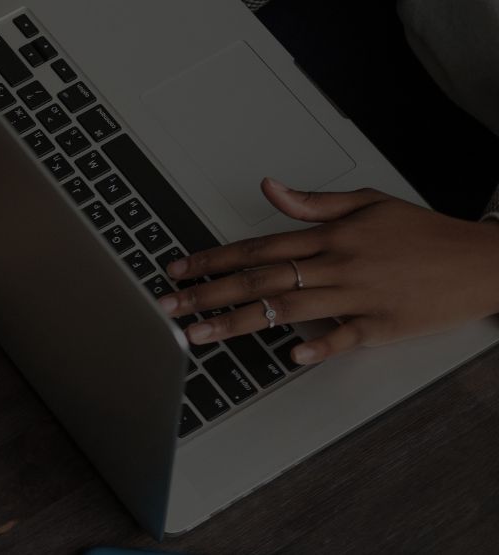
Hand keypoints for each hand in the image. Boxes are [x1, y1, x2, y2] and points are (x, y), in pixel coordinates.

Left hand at [157, 178, 498, 365]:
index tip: (179, 270)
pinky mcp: (381, 326)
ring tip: (199, 335)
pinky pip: (343, 338)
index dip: (212, 259)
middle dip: (207, 294)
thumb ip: (313, 202)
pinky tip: (289, 357)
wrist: (480, 261)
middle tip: (169, 307)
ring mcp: (357, 296)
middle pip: (259, 281)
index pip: (256, 248)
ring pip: (287, 310)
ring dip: (237, 323)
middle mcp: (336, 264)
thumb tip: (268, 187)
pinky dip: (318, 346)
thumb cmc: (423, 233)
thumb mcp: (368, 203)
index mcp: (329, 235)